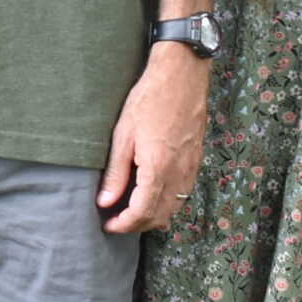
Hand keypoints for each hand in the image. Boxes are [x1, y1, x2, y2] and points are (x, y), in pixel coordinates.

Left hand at [98, 45, 209, 233]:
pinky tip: (151, 194)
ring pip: (174, 209)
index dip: (123, 225)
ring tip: (130, 210)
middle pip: (160, 217)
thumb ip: (115, 172)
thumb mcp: (123, 134)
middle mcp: (178, 174)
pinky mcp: (196, 161)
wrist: (182, 76)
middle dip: (137, 225)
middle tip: (116, 220)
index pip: (142, 213)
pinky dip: (167, 203)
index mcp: (158, 169)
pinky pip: (183, 194)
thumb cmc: (149, 99)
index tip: (108, 225)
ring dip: (152, 216)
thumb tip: (105, 201)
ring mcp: (190, 169)